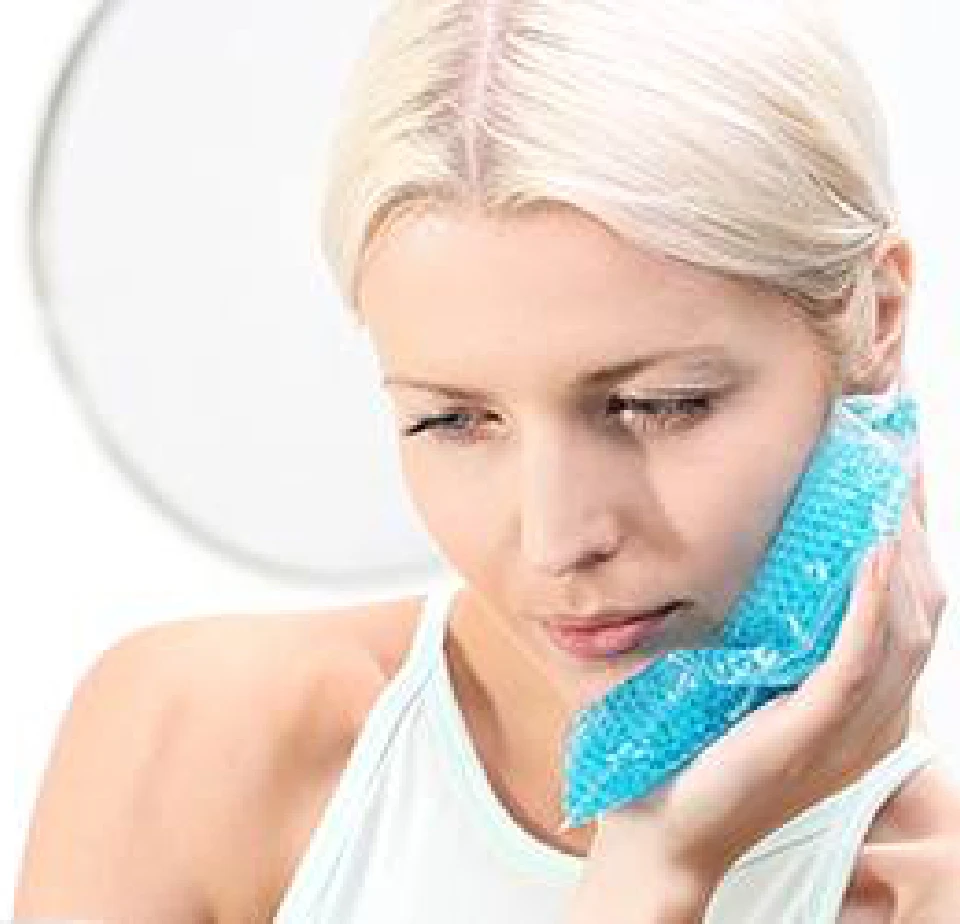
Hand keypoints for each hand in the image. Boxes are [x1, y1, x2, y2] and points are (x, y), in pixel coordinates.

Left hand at [578, 458, 948, 909]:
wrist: (666, 833)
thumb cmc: (700, 758)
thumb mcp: (749, 692)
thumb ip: (770, 645)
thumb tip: (748, 573)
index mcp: (860, 709)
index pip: (912, 620)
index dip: (917, 554)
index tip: (902, 491)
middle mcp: (870, 719)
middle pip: (923, 616)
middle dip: (918, 540)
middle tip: (903, 477)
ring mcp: (846, 730)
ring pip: (904, 632)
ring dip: (901, 558)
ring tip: (889, 500)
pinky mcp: (809, 732)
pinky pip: (855, 661)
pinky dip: (869, 605)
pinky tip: (871, 555)